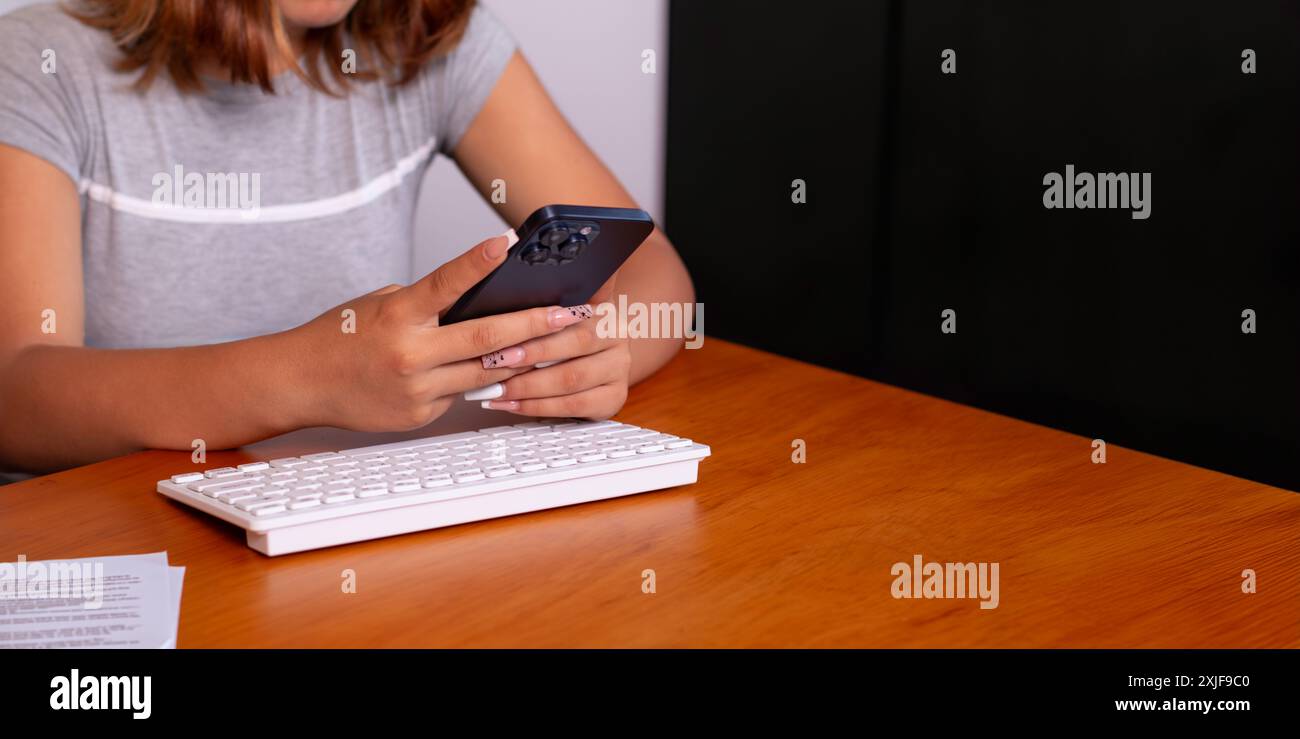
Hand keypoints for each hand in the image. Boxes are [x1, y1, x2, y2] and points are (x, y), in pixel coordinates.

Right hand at [286, 234, 591, 431]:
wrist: (301, 382)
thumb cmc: (343, 336)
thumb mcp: (381, 305)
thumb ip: (427, 305)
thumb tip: (477, 302)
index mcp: (399, 315)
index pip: (445, 283)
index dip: (477, 262)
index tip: (508, 242)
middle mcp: (410, 353)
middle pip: (486, 340)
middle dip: (536, 325)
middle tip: (572, 313)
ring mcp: (416, 388)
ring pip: (485, 372)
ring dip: (525, 359)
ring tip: (560, 344)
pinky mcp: (419, 414)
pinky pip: (462, 394)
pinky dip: (482, 381)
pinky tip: (509, 372)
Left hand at [475, 276, 631, 419]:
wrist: (595, 362)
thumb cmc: (563, 335)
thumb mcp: (558, 310)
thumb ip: (545, 297)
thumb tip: (504, 261)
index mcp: (603, 307)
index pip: (573, 311)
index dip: (541, 321)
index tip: (509, 325)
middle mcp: (617, 336)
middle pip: (575, 344)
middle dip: (531, 354)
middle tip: (496, 359)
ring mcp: (619, 370)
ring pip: (571, 380)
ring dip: (528, 386)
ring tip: (495, 387)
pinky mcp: (614, 399)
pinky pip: (572, 407)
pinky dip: (536, 408)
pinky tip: (510, 404)